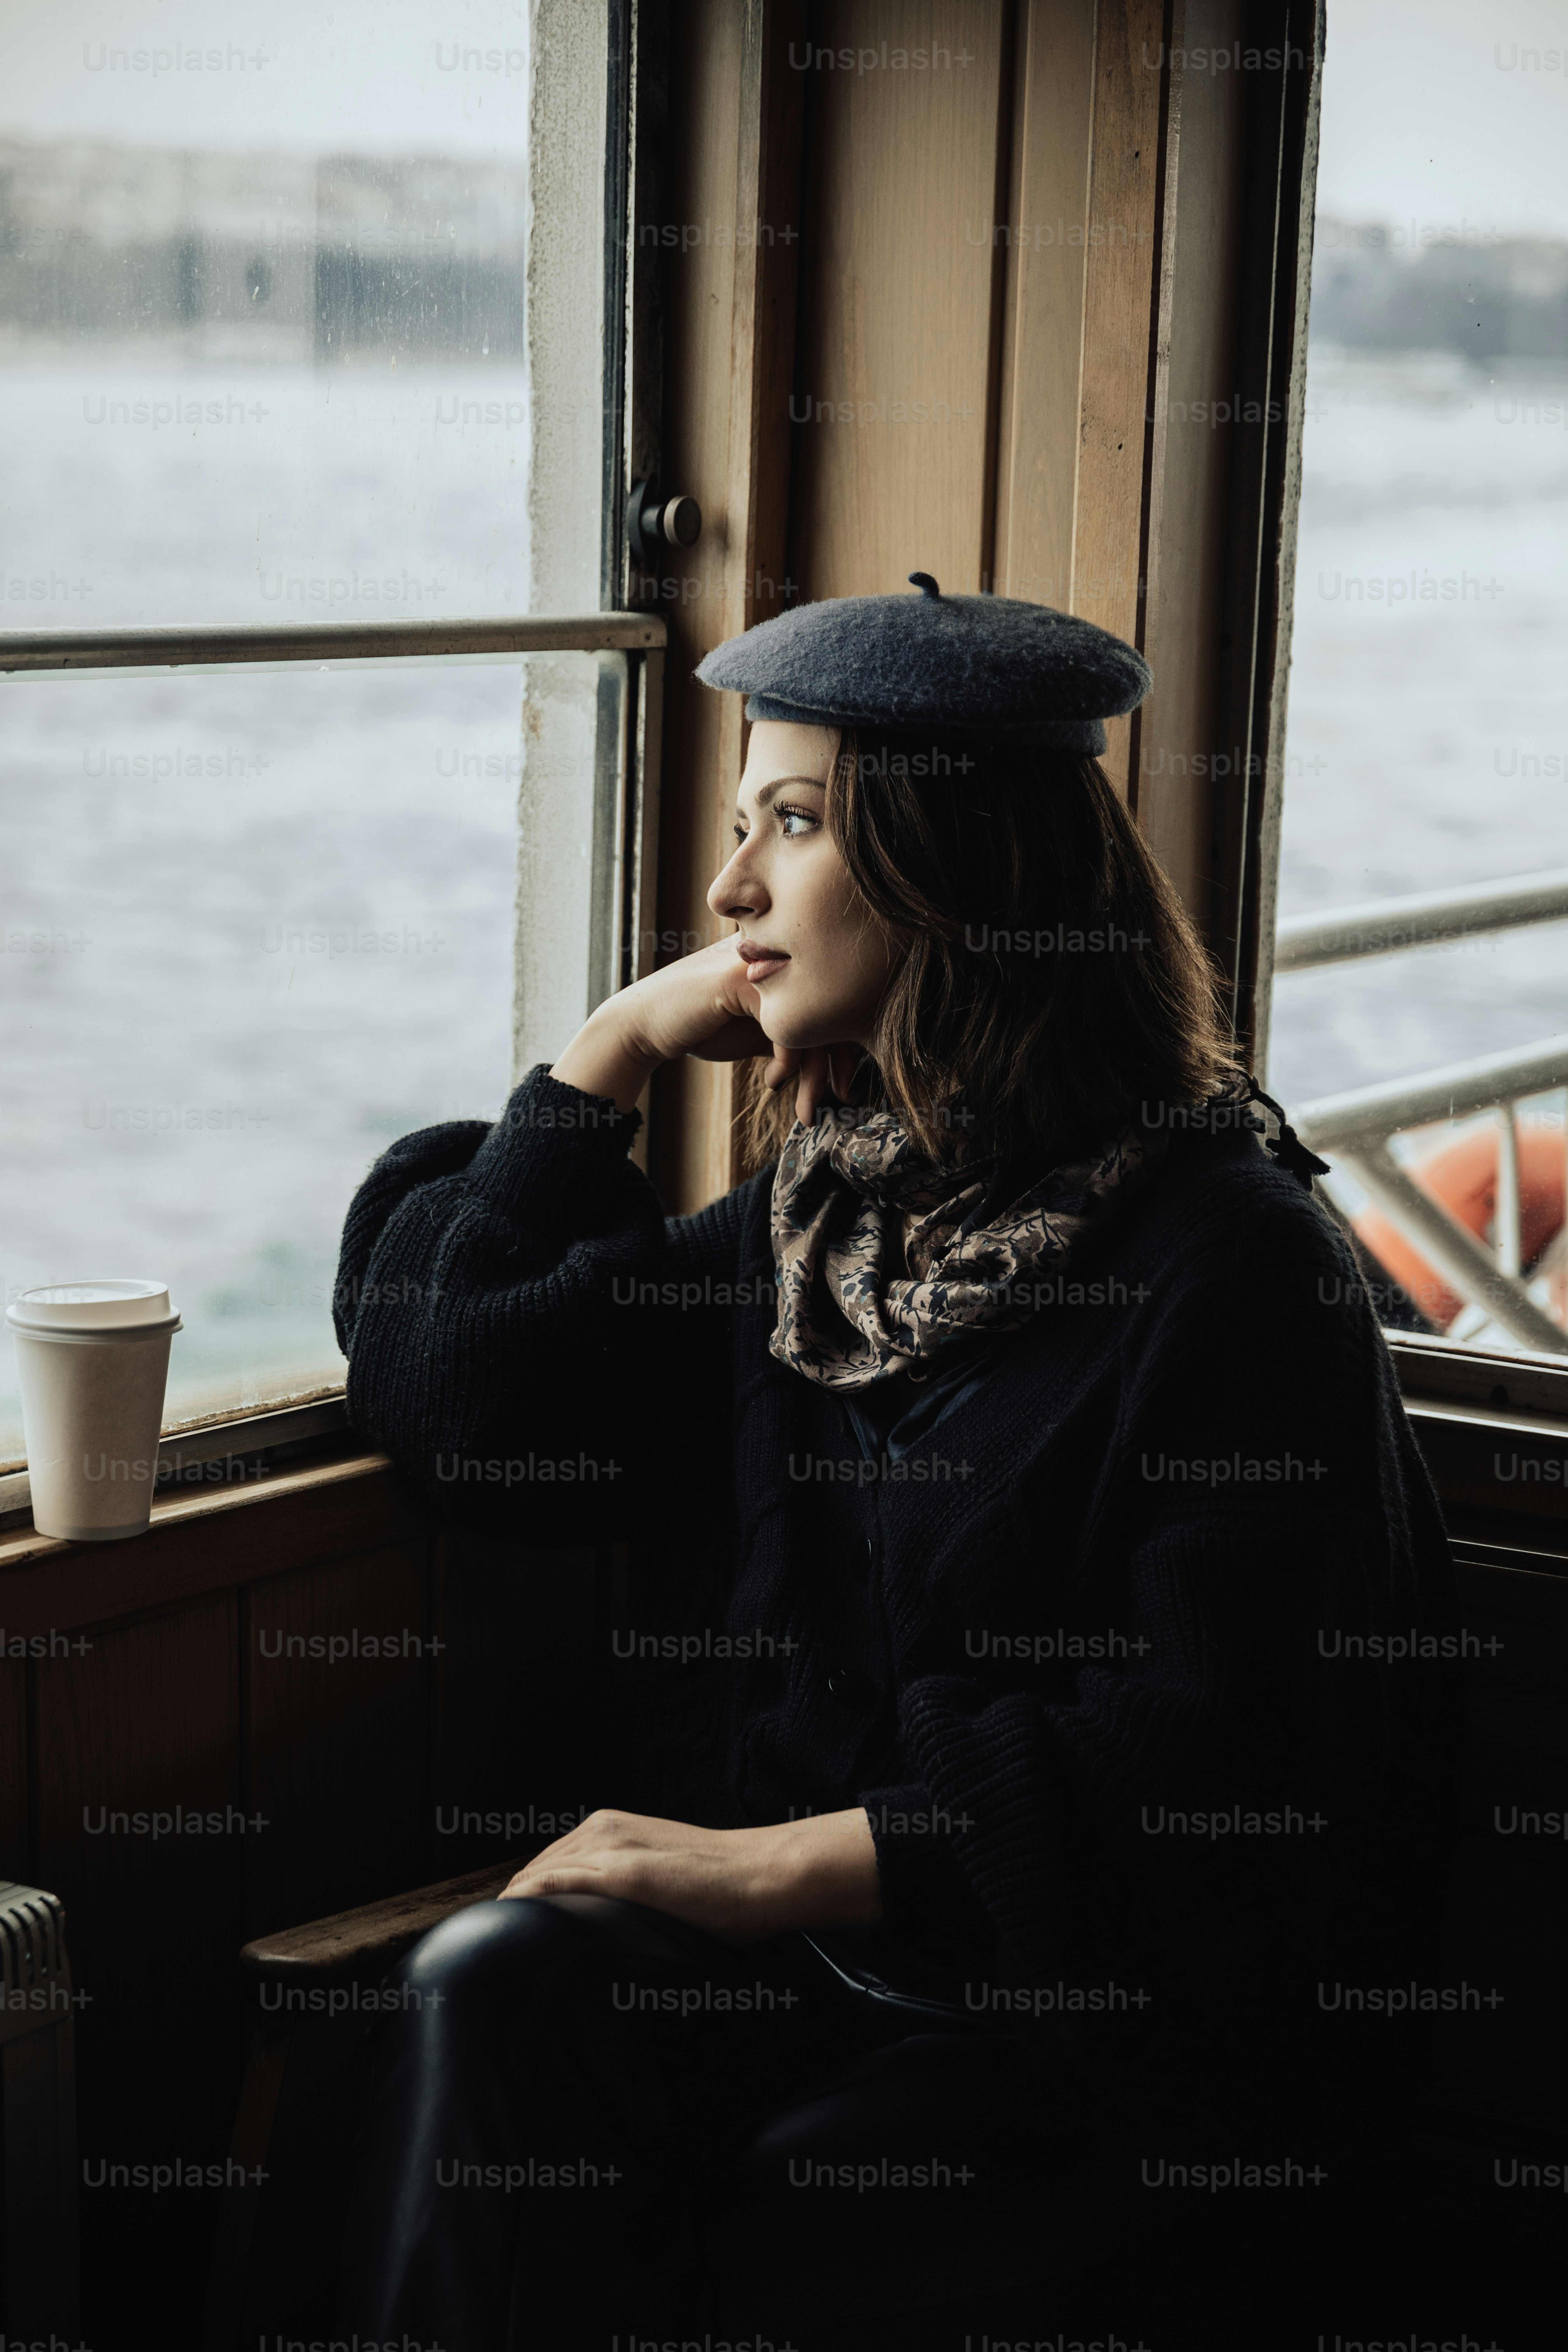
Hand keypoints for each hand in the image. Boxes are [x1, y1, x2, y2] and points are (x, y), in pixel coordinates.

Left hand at [499, 1805, 881, 1943]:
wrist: (763, 1874)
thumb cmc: (725, 1884)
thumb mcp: (665, 1872)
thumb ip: (630, 1886)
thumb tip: (608, 1920)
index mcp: (614, 1826)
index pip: (551, 1861)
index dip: (528, 1892)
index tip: (511, 1923)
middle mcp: (605, 1829)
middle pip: (537, 1867)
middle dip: (513, 1900)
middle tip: (494, 1939)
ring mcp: (612, 1848)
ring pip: (539, 1874)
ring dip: (514, 1903)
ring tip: (494, 1939)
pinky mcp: (623, 1874)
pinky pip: (556, 1883)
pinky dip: (528, 1900)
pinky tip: (510, 1919)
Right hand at [551, 938, 864, 1124]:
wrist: (648, 1025)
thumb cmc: (705, 1028)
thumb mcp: (761, 1032)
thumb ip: (797, 1032)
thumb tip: (841, 1061)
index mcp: (786, 960)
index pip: (835, 999)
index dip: (847, 1047)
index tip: (845, 1086)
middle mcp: (778, 952)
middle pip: (831, 1009)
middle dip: (837, 1065)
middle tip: (840, 1100)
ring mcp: (760, 962)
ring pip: (811, 1020)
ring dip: (812, 1075)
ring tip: (805, 1110)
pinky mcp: (741, 980)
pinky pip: (786, 1025)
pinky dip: (786, 1062)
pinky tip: (772, 1082)